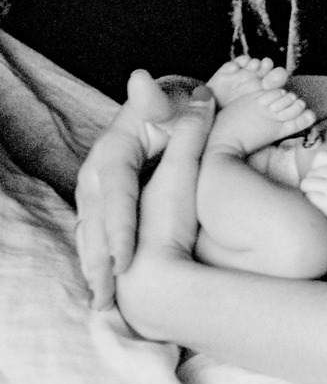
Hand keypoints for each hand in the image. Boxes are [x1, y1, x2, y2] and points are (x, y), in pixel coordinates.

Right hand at [112, 89, 215, 340]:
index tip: (125, 263)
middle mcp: (97, 175)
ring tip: (105, 304)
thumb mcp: (173, 102)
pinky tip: (106, 293)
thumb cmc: (178, 109)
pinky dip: (98, 264)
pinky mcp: (100, 208)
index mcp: (113, 152)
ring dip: (95, 269)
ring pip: (91, 235)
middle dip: (100, 261)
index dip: (118, 230)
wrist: (168, 111)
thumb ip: (160, 100)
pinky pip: (95, 239)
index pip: (114, 196)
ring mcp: (95, 194)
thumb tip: (139, 79)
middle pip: (96, 223)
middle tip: (109, 298)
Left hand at [300, 152, 326, 233]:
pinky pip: (308, 197)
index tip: (321, 177)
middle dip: (313, 182)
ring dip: (309, 192)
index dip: (317, 167)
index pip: (321, 157)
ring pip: (306, 183)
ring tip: (319, 198)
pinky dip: (311, 202)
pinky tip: (321, 206)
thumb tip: (314, 163)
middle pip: (312, 172)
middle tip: (321, 193)